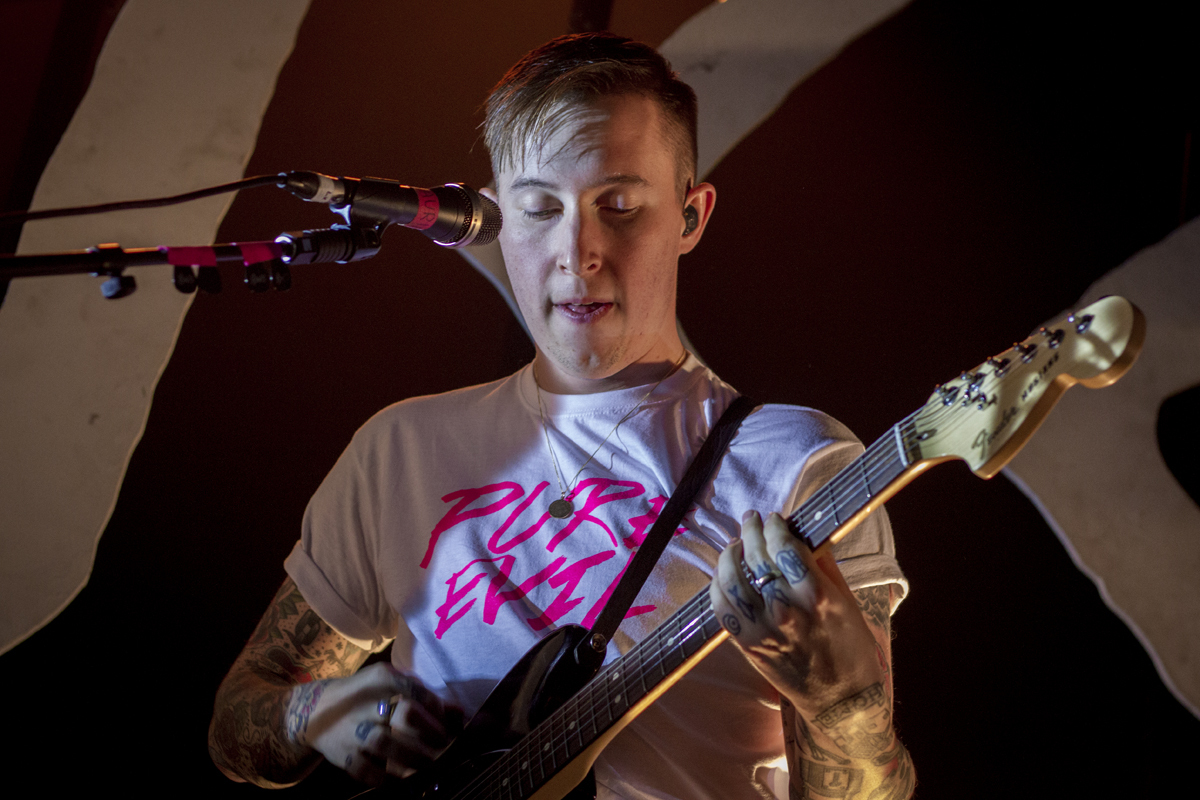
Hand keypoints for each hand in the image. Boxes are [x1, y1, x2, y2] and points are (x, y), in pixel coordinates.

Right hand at [290, 663, 461, 784]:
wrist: (312, 711)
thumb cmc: (363, 696)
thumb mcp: (388, 685)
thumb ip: (422, 696)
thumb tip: (459, 712)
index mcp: (379, 678)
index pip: (416, 689)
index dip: (436, 706)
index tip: (445, 719)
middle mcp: (365, 702)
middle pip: (405, 714)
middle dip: (431, 731)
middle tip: (443, 743)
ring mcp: (351, 729)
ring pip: (387, 744)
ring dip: (414, 757)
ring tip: (429, 764)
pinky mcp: (341, 755)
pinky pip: (366, 771)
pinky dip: (386, 779)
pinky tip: (402, 780)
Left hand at [708, 511, 884, 716]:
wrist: (841, 700)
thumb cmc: (850, 646)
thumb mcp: (846, 600)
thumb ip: (822, 564)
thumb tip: (801, 532)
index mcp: (816, 596)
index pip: (784, 547)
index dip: (775, 527)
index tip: (774, 518)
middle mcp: (786, 610)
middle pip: (756, 558)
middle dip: (751, 531)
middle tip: (751, 519)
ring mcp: (762, 629)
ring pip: (731, 580)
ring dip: (729, 554)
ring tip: (735, 544)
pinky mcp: (747, 644)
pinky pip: (721, 607)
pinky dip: (718, 584)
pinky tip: (725, 573)